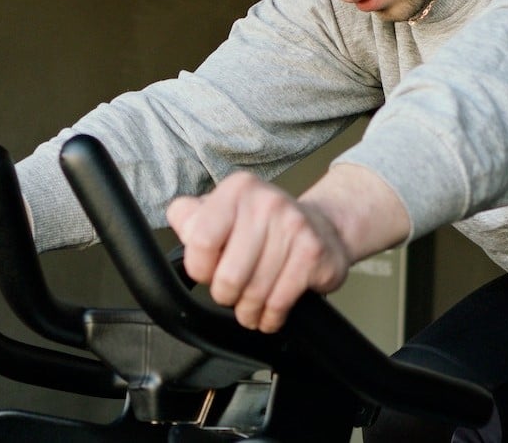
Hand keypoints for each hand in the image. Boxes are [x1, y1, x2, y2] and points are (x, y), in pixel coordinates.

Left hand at [167, 172, 352, 332]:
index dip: (200, 268)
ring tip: (250, 308)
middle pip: (228, 276)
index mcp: (238, 190)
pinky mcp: (312, 254)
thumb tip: (181, 221)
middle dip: (226, 295)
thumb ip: (194, 218)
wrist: (326, 227)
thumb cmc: (266, 226)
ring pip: (254, 293)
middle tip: (232, 294)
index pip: (201, 241)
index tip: (208, 273)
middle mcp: (266, 203)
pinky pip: (279, 302)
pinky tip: (269, 314)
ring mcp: (293, 227)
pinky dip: (270, 318)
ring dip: (248, 311)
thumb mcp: (226, 211)